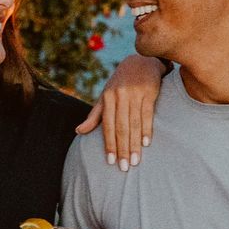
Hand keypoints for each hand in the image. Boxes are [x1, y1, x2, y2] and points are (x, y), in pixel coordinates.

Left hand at [77, 55, 166, 170]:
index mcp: (107, 99)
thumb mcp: (105, 96)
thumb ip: (94, 115)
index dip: (109, 144)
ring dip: (135, 144)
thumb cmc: (120, 83)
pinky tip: (147, 143)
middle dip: (122, 149)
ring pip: (134, 124)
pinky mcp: (149, 93)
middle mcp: (120, 97)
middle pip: (121, 128)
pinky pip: (147, 114)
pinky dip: (147, 129)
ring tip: (136, 161)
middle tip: (125, 167)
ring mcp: (134, 94)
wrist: (141, 61)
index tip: (110, 162)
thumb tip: (79, 132)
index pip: (107, 126)